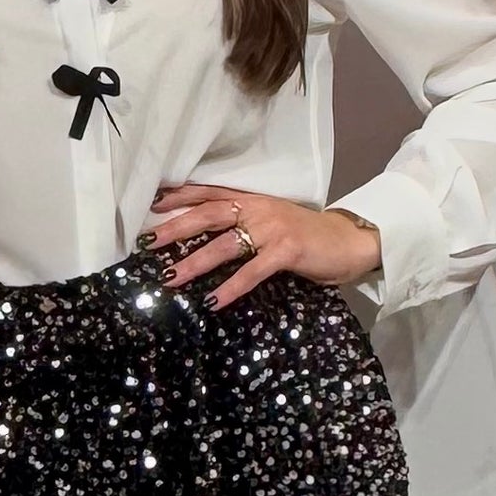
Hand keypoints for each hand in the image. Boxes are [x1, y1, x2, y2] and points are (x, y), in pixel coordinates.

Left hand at [140, 186, 382, 309]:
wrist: (348, 241)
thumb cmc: (305, 237)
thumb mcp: (270, 223)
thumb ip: (241, 225)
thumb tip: (203, 242)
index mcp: (251, 199)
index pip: (208, 194)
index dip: (178, 198)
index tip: (149, 206)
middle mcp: (257, 208)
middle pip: (208, 215)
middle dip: (175, 229)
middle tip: (147, 244)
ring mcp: (272, 228)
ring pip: (224, 244)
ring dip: (194, 262)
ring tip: (169, 278)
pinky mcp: (287, 251)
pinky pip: (252, 271)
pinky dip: (231, 287)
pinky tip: (212, 301)